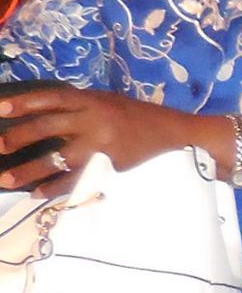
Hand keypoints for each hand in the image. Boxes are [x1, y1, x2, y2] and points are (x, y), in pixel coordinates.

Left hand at [0, 85, 197, 194]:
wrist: (174, 133)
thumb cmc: (137, 116)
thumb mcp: (107, 102)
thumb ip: (79, 106)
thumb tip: (39, 114)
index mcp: (91, 100)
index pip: (51, 99)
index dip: (23, 103)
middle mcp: (94, 119)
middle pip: (48, 127)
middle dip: (18, 138)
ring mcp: (101, 144)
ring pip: (57, 158)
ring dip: (28, 171)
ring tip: (6, 179)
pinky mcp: (109, 165)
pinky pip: (76, 179)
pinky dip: (54, 188)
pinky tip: (37, 193)